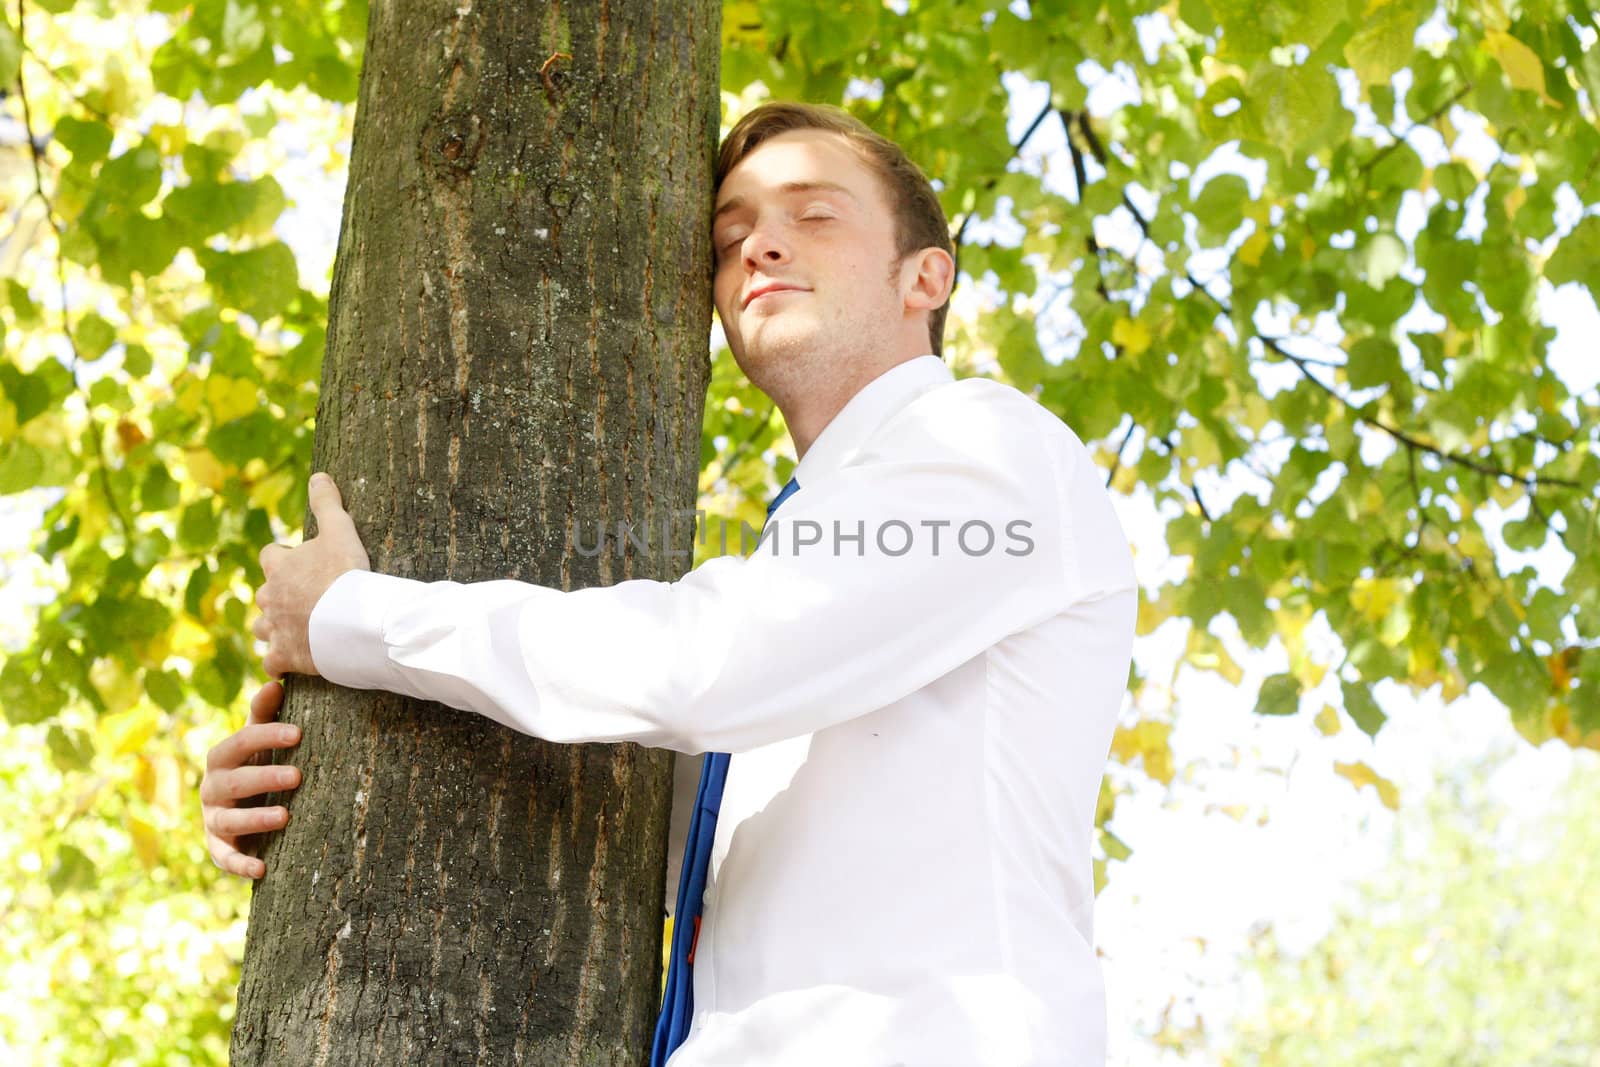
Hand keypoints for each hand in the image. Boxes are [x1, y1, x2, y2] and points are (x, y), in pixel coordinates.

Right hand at [201, 680, 302, 878]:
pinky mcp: (218, 847)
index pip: (241, 742)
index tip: (299, 734)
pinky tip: (261, 869)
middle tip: (298, 776)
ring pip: (228, 820)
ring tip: (285, 818)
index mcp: (221, 757)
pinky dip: (240, 864)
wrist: (238, 809)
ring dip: (255, 819)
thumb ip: (264, 715)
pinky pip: (224, 858)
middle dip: (264, 777)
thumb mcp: (258, 742)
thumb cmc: (253, 766)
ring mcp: (213, 819)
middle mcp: (212, 788)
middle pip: (233, 782)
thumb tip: (276, 681)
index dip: (268, 736)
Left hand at [254, 472, 369, 677]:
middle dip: (278, 597)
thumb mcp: (340, 530)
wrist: (351, 619)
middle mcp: (268, 597)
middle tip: (306, 600)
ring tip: (297, 631)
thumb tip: (318, 475)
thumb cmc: (345, 574)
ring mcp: (274, 628)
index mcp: (279, 566)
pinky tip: (292, 663)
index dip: (283, 559)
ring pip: (262, 629)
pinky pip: (272, 663)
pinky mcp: (283, 656)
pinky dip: (279, 662)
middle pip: (263, 595)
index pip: (270, 556)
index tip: (301, 564)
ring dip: (274, 629)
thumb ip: (327, 503)